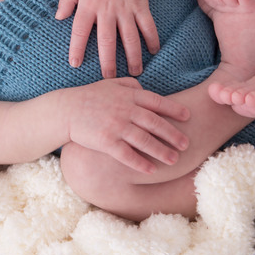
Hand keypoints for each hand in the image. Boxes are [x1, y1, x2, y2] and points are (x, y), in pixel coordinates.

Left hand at [56, 0, 159, 77]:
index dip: (76, 48)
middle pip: (107, 41)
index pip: (79, 31)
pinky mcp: (141, 5)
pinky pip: (147, 25)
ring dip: (134, 56)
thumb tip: (58, 17)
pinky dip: (152, 39)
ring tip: (135, 72)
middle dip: (108, 62)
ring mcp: (125, 9)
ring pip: (130, 37)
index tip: (75, 64)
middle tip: (108, 79)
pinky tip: (153, 51)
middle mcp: (107, 10)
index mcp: (88, 5)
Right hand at [64, 78, 189, 173]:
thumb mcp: (110, 84)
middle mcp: (125, 110)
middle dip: (173, 134)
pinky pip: (127, 155)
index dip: (173, 110)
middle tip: (186, 143)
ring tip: (174, 160)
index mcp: (128, 96)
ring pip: (144, 141)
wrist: (66, 110)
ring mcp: (116, 126)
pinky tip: (151, 170)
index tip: (188, 117)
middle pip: (155, 124)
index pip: (156, 102)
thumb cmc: (89, 97)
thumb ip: (130, 86)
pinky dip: (140, 163)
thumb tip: (145, 89)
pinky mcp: (106, 142)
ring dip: (161, 151)